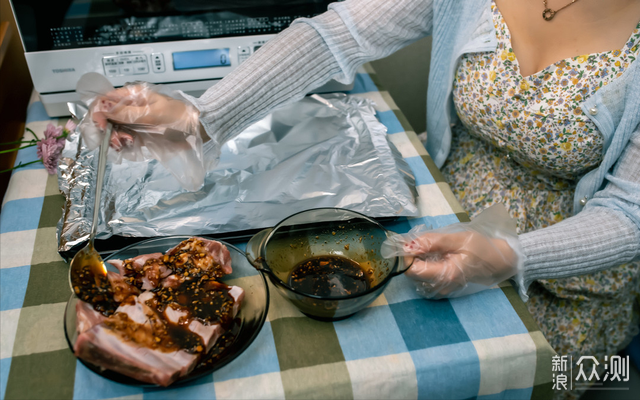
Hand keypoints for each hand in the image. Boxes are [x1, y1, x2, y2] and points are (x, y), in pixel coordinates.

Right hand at [89, 84, 205, 149]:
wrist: (196, 129)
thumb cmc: (178, 116)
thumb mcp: (152, 112)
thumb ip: (127, 112)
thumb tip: (102, 106)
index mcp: (132, 95)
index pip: (104, 100)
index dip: (98, 112)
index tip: (102, 125)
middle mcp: (130, 108)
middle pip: (106, 118)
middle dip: (107, 130)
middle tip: (118, 139)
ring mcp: (134, 122)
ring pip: (113, 131)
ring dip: (116, 139)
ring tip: (128, 142)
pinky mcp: (139, 135)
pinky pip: (124, 141)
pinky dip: (124, 145)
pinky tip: (130, 146)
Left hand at [403, 230, 517, 298]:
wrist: (499, 261)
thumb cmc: (481, 248)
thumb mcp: (458, 239)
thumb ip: (432, 242)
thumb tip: (408, 245)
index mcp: (445, 276)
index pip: (412, 270)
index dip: (406, 256)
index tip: (407, 242)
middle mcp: (441, 288)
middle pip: (412, 273)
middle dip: (412, 256)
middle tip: (421, 241)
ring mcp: (441, 289)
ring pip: (417, 275)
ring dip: (418, 260)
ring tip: (431, 248)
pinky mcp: (442, 288)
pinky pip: (425, 277)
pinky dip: (425, 264)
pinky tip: (435, 255)